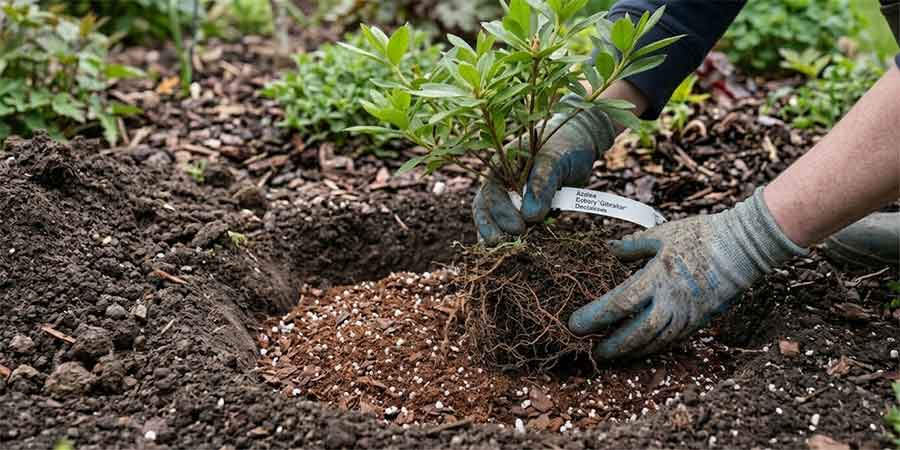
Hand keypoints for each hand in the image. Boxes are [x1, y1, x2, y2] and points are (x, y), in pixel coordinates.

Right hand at [472, 103, 616, 244]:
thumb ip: (541, 184)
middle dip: (491, 229)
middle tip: (504, 246)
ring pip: (493, 220)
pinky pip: (511, 226)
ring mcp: (509, 197)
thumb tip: (530, 216)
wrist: (577, 146)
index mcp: (500, 166)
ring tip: (506, 253)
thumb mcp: (554, 160)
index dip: (501, 213)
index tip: (520, 228)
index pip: (491, 193)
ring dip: (498, 236)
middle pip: (485, 210)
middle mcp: (499, 183)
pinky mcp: (522, 210)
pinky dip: (513, 238)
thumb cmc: (564, 146)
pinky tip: (517, 251)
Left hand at [568, 188, 807, 358]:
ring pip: (654, 343)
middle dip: (611, 346)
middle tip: (592, 352)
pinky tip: (640, 349)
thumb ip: (631, 246)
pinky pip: (671, 341)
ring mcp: (686, 315)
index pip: (618, 304)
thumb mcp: (661, 234)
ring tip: (612, 355)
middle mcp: (670, 302)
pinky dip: (652, 348)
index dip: (594, 318)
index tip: (574, 325)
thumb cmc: (700, 236)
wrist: (743, 248)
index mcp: (656, 278)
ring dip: (630, 352)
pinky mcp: (698, 320)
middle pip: (634, 334)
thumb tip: (608, 250)